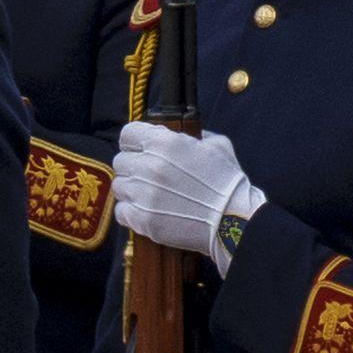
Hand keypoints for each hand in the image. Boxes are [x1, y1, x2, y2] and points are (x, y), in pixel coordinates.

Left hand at [115, 124, 262, 273]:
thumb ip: (194, 138)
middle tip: (150, 174)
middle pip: (121, 161)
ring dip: (132, 188)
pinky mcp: (141, 219)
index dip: (136, 141)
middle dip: (134, 165)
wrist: (232, 218)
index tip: (143, 148)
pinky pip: (121, 211)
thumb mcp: (218, 146)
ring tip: (151, 194)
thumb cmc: (228, 181)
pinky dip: (131, 211)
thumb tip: (181, 138)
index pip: (129, 134)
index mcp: (166, 144)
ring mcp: (142, 194)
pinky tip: (148, 210)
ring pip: (119, 186)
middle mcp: (149, 166)